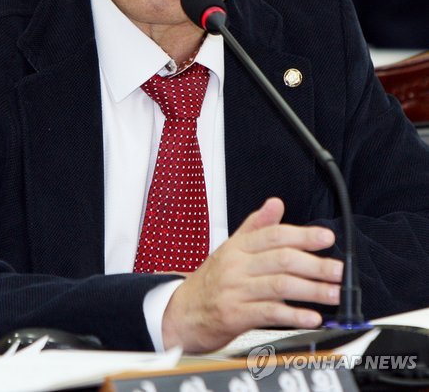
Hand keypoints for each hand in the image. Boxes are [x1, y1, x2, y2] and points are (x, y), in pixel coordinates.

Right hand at [162, 197, 342, 352]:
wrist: (183, 312)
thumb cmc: (211, 280)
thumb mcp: (231, 247)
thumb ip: (256, 226)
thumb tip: (275, 203)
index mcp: (238, 247)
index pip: (274, 235)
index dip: (302, 235)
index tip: (326, 238)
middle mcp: (237, 266)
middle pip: (281, 260)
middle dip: (314, 265)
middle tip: (337, 270)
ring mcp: (236, 290)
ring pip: (279, 286)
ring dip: (311, 290)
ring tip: (333, 293)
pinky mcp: (236, 315)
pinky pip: (270, 313)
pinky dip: (293, 314)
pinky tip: (312, 317)